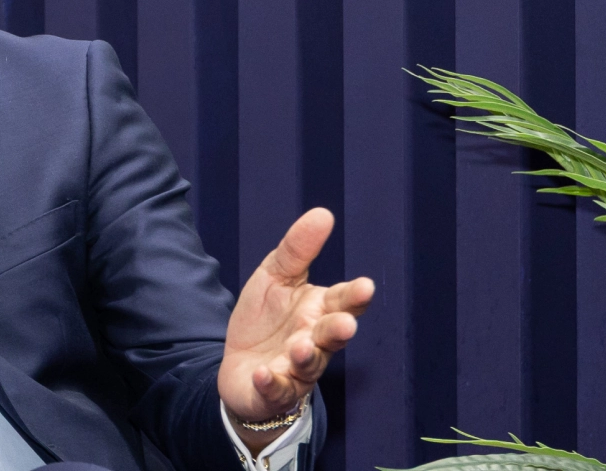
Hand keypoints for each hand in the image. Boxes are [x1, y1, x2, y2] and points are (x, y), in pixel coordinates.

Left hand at [218, 208, 373, 447]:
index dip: (354, 296)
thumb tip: (323, 213)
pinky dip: (271, 382)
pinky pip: (275, 389)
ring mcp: (297, 369)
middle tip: (345, 324)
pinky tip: (264, 373)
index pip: (342, 302)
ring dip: (307, 356)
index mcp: (319, 311)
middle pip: (332, 336)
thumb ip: (297, 250)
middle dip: (338, 330)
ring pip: (309, 365)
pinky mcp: (273, 391)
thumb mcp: (275, 277)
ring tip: (301, 346)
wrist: (240, 367)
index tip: (365, 287)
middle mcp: (315, 342)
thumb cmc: (266, 319)